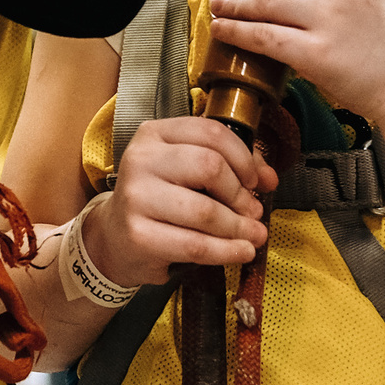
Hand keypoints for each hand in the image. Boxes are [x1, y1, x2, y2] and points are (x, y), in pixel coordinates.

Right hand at [93, 116, 275, 283]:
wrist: (114, 238)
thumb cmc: (158, 199)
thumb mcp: (186, 171)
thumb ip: (230, 165)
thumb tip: (269, 178)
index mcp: (155, 134)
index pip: (210, 132)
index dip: (243, 158)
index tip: (256, 180)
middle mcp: (141, 159)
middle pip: (209, 167)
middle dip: (240, 194)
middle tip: (254, 211)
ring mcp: (136, 197)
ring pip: (205, 211)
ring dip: (239, 227)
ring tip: (254, 235)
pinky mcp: (138, 235)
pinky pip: (195, 245)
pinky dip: (226, 251)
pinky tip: (241, 252)